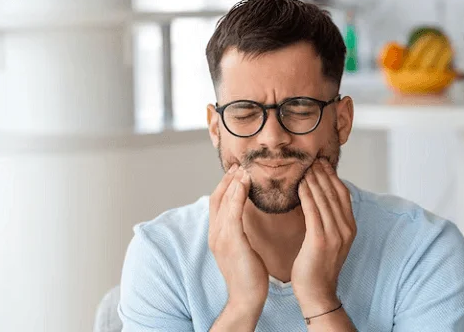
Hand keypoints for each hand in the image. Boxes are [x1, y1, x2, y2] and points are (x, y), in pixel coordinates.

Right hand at [208, 165, 268, 312]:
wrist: (246, 298)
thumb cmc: (248, 275)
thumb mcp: (240, 248)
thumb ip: (238, 231)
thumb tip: (243, 218)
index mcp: (217, 235)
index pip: (217, 202)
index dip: (224, 184)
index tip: (236, 171)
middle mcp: (215, 234)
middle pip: (217, 198)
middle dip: (227, 179)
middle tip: (240, 164)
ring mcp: (221, 237)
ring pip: (224, 202)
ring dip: (233, 183)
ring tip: (244, 169)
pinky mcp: (232, 242)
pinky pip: (233, 213)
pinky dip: (237, 195)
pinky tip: (245, 184)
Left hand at [291, 158, 356, 315]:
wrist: (316, 292)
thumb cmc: (317, 265)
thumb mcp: (330, 240)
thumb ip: (329, 220)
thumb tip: (321, 198)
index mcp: (350, 227)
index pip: (342, 194)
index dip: (333, 176)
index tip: (322, 163)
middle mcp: (346, 228)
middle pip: (334, 193)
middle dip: (323, 174)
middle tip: (312, 159)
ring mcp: (335, 234)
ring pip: (324, 199)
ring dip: (314, 180)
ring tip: (305, 166)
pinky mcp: (320, 240)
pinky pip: (313, 211)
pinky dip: (307, 194)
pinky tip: (300, 184)